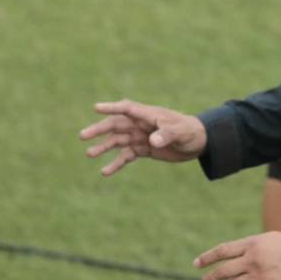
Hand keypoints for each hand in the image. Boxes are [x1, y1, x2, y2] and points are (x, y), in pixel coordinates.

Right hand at [79, 99, 206, 176]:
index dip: (112, 107)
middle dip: (99, 130)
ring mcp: (140, 137)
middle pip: (116, 125)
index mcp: (149, 115)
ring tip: (89, 154)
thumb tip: (152, 141)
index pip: (127, 109)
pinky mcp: (142, 150)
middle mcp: (141, 125)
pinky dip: (115, 163)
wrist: (198, 143)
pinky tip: (105, 172)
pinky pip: (125, 156)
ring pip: (117, 141)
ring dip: (103, 146)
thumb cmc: (190, 131)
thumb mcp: (180, 132)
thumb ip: (166, 135)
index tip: (96, 108)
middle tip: (82, 136)